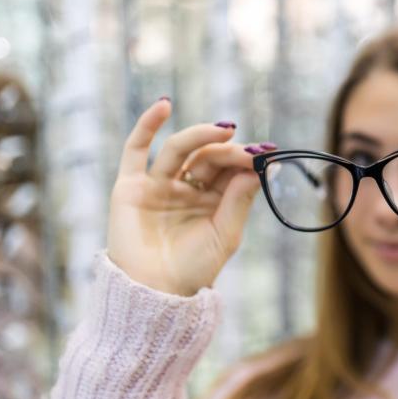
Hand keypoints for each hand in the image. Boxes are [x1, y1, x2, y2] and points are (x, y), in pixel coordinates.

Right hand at [107, 99, 269, 295]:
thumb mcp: (225, 235)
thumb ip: (238, 200)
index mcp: (212, 200)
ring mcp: (158, 185)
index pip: (230, 169)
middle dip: (228, 150)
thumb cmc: (193, 270)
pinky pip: (136, 149)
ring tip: (224, 130)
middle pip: (208, 157)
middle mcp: (186, 188)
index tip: (266, 152)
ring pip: (179, 149)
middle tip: (247, 148)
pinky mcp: (131, 186)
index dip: (246, 158)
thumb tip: (257, 167)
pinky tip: (163, 105)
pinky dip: (147, 125)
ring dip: (201, 135)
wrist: (155, 294)